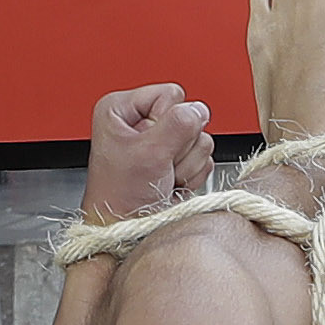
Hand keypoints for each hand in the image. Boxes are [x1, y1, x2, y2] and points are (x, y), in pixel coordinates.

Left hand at [80, 82, 212, 219]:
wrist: (126, 230)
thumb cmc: (120, 196)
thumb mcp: (148, 154)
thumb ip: (178, 124)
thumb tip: (199, 110)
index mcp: (122, 109)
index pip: (171, 94)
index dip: (169, 121)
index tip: (151, 146)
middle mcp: (142, 121)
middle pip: (189, 116)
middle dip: (179, 147)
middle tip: (158, 166)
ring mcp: (162, 142)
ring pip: (200, 138)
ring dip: (185, 164)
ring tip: (162, 177)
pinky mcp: (177, 160)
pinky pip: (204, 158)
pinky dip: (191, 175)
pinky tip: (170, 183)